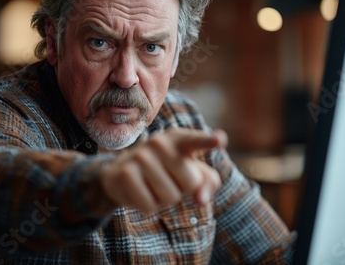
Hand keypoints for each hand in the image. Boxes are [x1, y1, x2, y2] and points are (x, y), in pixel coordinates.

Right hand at [98, 128, 227, 211]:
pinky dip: (148, 205)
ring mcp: (141, 156)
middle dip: (182, 189)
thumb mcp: (191, 173)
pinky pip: (150, 206)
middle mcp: (160, 142)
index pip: (196, 140)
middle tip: (167, 178)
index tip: (220, 140)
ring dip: (164, 199)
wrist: (123, 173)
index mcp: (180, 139)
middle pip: (191, 183)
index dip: (208, 141)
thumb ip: (207, 183)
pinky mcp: (126, 173)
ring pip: (170, 197)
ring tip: (152, 183)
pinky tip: (140, 190)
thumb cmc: (167, 171)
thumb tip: (201, 200)